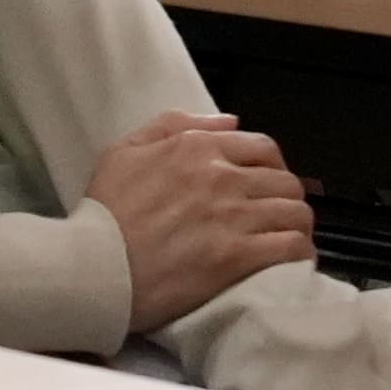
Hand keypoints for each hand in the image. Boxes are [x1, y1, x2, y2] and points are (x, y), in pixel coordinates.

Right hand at [87, 108, 313, 333]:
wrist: (92, 268)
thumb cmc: (102, 213)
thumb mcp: (122, 152)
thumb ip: (172, 124)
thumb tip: (230, 121)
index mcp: (197, 147)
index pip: (263, 148)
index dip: (271, 168)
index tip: (263, 186)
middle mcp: (222, 176)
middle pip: (286, 182)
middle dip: (286, 199)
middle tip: (274, 218)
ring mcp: (233, 217)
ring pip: (296, 213)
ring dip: (297, 227)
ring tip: (284, 241)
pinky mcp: (238, 256)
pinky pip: (292, 247)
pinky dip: (299, 253)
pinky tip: (290, 262)